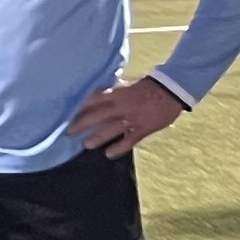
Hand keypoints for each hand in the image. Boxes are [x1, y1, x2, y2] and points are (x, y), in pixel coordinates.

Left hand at [67, 76, 191, 159]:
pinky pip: (129, 141)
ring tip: (86, 145)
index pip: (94, 101)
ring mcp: (132, 119)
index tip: (67, 114)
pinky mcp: (143, 129)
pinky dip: (118, 148)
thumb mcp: (127, 85)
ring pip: (110, 130)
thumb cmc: (148, 86)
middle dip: (81, 124)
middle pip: (97, 116)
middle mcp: (122, 107)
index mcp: (117, 93)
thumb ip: (112, 90)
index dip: (80, 108)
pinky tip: (109, 154)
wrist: (171, 91)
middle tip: (69, 132)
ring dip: (97, 138)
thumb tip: (95, 92)